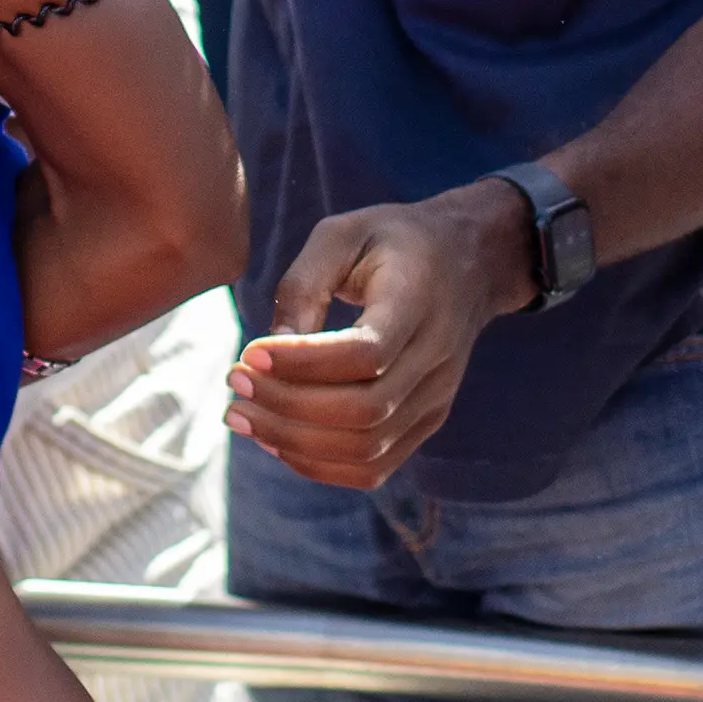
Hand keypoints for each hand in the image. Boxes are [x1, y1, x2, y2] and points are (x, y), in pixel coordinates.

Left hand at [227, 177, 535, 486]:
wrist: (469, 262)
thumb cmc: (393, 241)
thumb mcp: (341, 234)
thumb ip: (302, 286)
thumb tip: (267, 353)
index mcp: (418, 301)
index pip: (366, 353)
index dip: (301, 362)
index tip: (247, 351)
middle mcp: (436, 358)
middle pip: (364, 411)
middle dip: (286, 406)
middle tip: (233, 381)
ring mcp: (436, 398)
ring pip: (366, 448)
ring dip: (294, 441)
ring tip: (242, 414)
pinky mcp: (426, 422)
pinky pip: (374, 467)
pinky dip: (319, 465)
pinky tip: (276, 439)